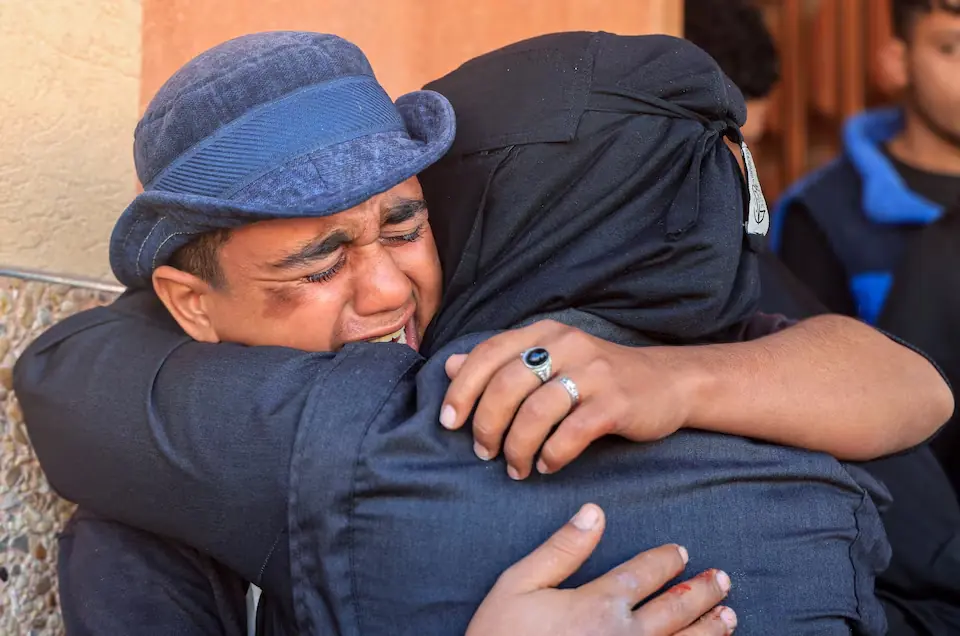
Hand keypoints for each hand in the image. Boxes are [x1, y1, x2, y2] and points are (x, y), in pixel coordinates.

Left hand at [440, 320, 701, 478]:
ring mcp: (594, 372)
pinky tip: (547, 466)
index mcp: (544, 332)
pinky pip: (571, 433)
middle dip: (486, 425)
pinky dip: (552, 454)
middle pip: (506, 385)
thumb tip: (449, 365)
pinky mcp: (617, 402)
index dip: (461, 389)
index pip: (488, 353)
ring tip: (516, 468)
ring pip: (535, 412)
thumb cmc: (598, 378)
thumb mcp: (549, 360)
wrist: (668, 383)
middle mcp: (567, 344)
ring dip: (517, 448)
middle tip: (483, 453)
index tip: (448, 422)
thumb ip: (501, 362)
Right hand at [467, 503, 736, 635]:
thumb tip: (594, 511)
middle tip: (723, 580)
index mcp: (598, 604)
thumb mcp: (519, 585)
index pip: (645, 574)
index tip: (681, 552)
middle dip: (702, 592)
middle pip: (676, 609)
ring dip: (711, 629)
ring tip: (729, 616)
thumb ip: (562, 549)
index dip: (666, 561)